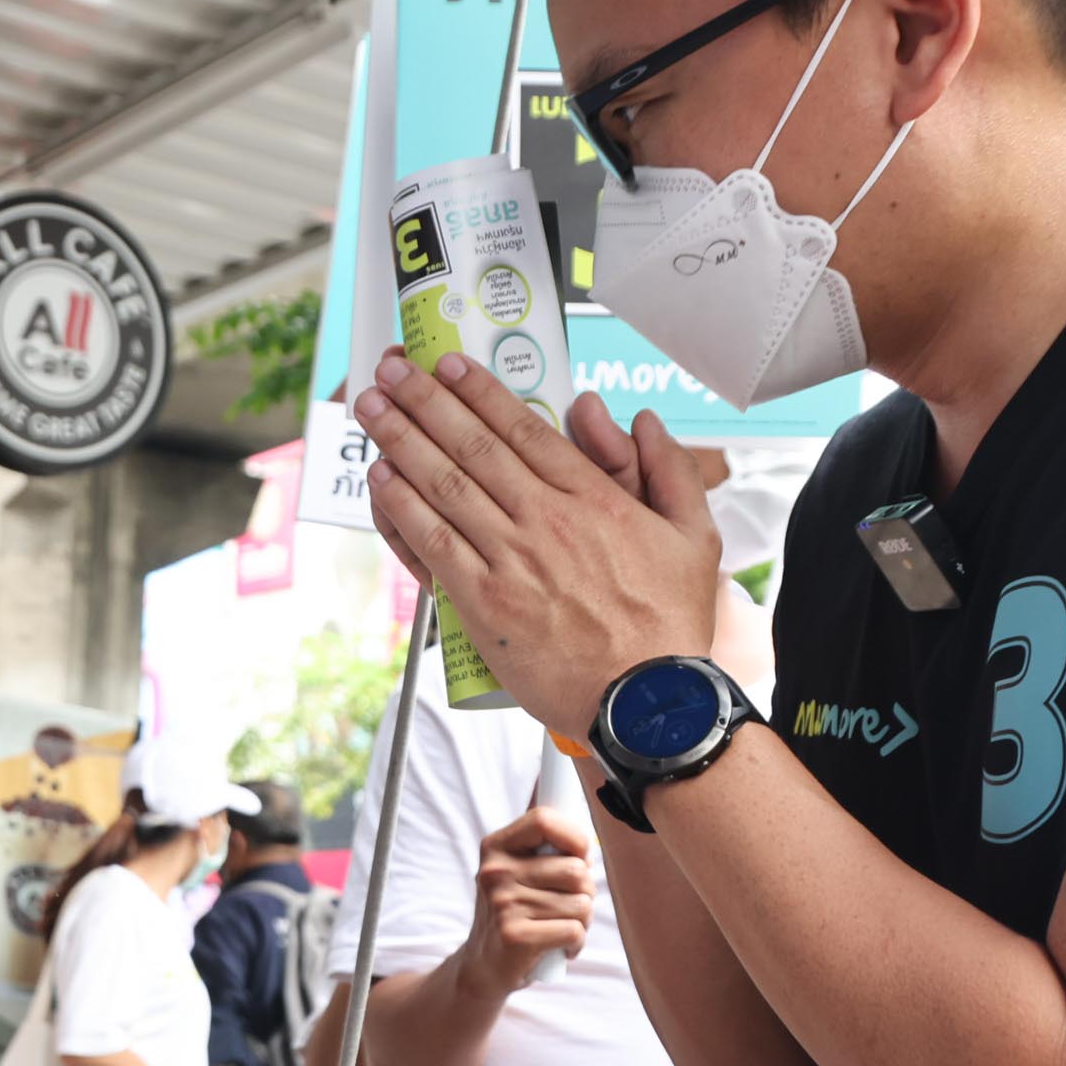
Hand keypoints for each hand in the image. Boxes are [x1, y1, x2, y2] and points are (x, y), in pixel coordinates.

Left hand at [358, 348, 724, 734]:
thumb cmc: (669, 624)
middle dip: (425, 400)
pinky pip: (433, 544)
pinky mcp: (485, 605)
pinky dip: (403, 509)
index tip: (448, 365)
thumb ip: (669, 469)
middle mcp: (546, 520)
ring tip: (370, 407)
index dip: (479, 391)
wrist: (648, 700)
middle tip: (392, 369)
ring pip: (445, 486)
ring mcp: (512, 561)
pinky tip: (381, 480)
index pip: (524, 428)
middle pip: (472, 445)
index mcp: (594, 498)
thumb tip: (639, 418)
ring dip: (401, 440)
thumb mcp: (695, 535)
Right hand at [454, 806, 596, 991]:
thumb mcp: (514, 871)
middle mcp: (496, 872)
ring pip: (581, 904)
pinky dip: (576, 943)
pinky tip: (560, 946)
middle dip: (585, 892)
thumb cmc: (512, 913)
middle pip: (576, 870)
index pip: (544, 819)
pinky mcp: (515, 935)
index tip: (580, 856)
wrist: (482, 966)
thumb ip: (541, 842)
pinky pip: (574, 930)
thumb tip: (566, 799)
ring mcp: (504, 903)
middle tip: (568, 905)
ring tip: (560, 926)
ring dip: (582, 921)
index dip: (575, 837)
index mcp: (496, 848)